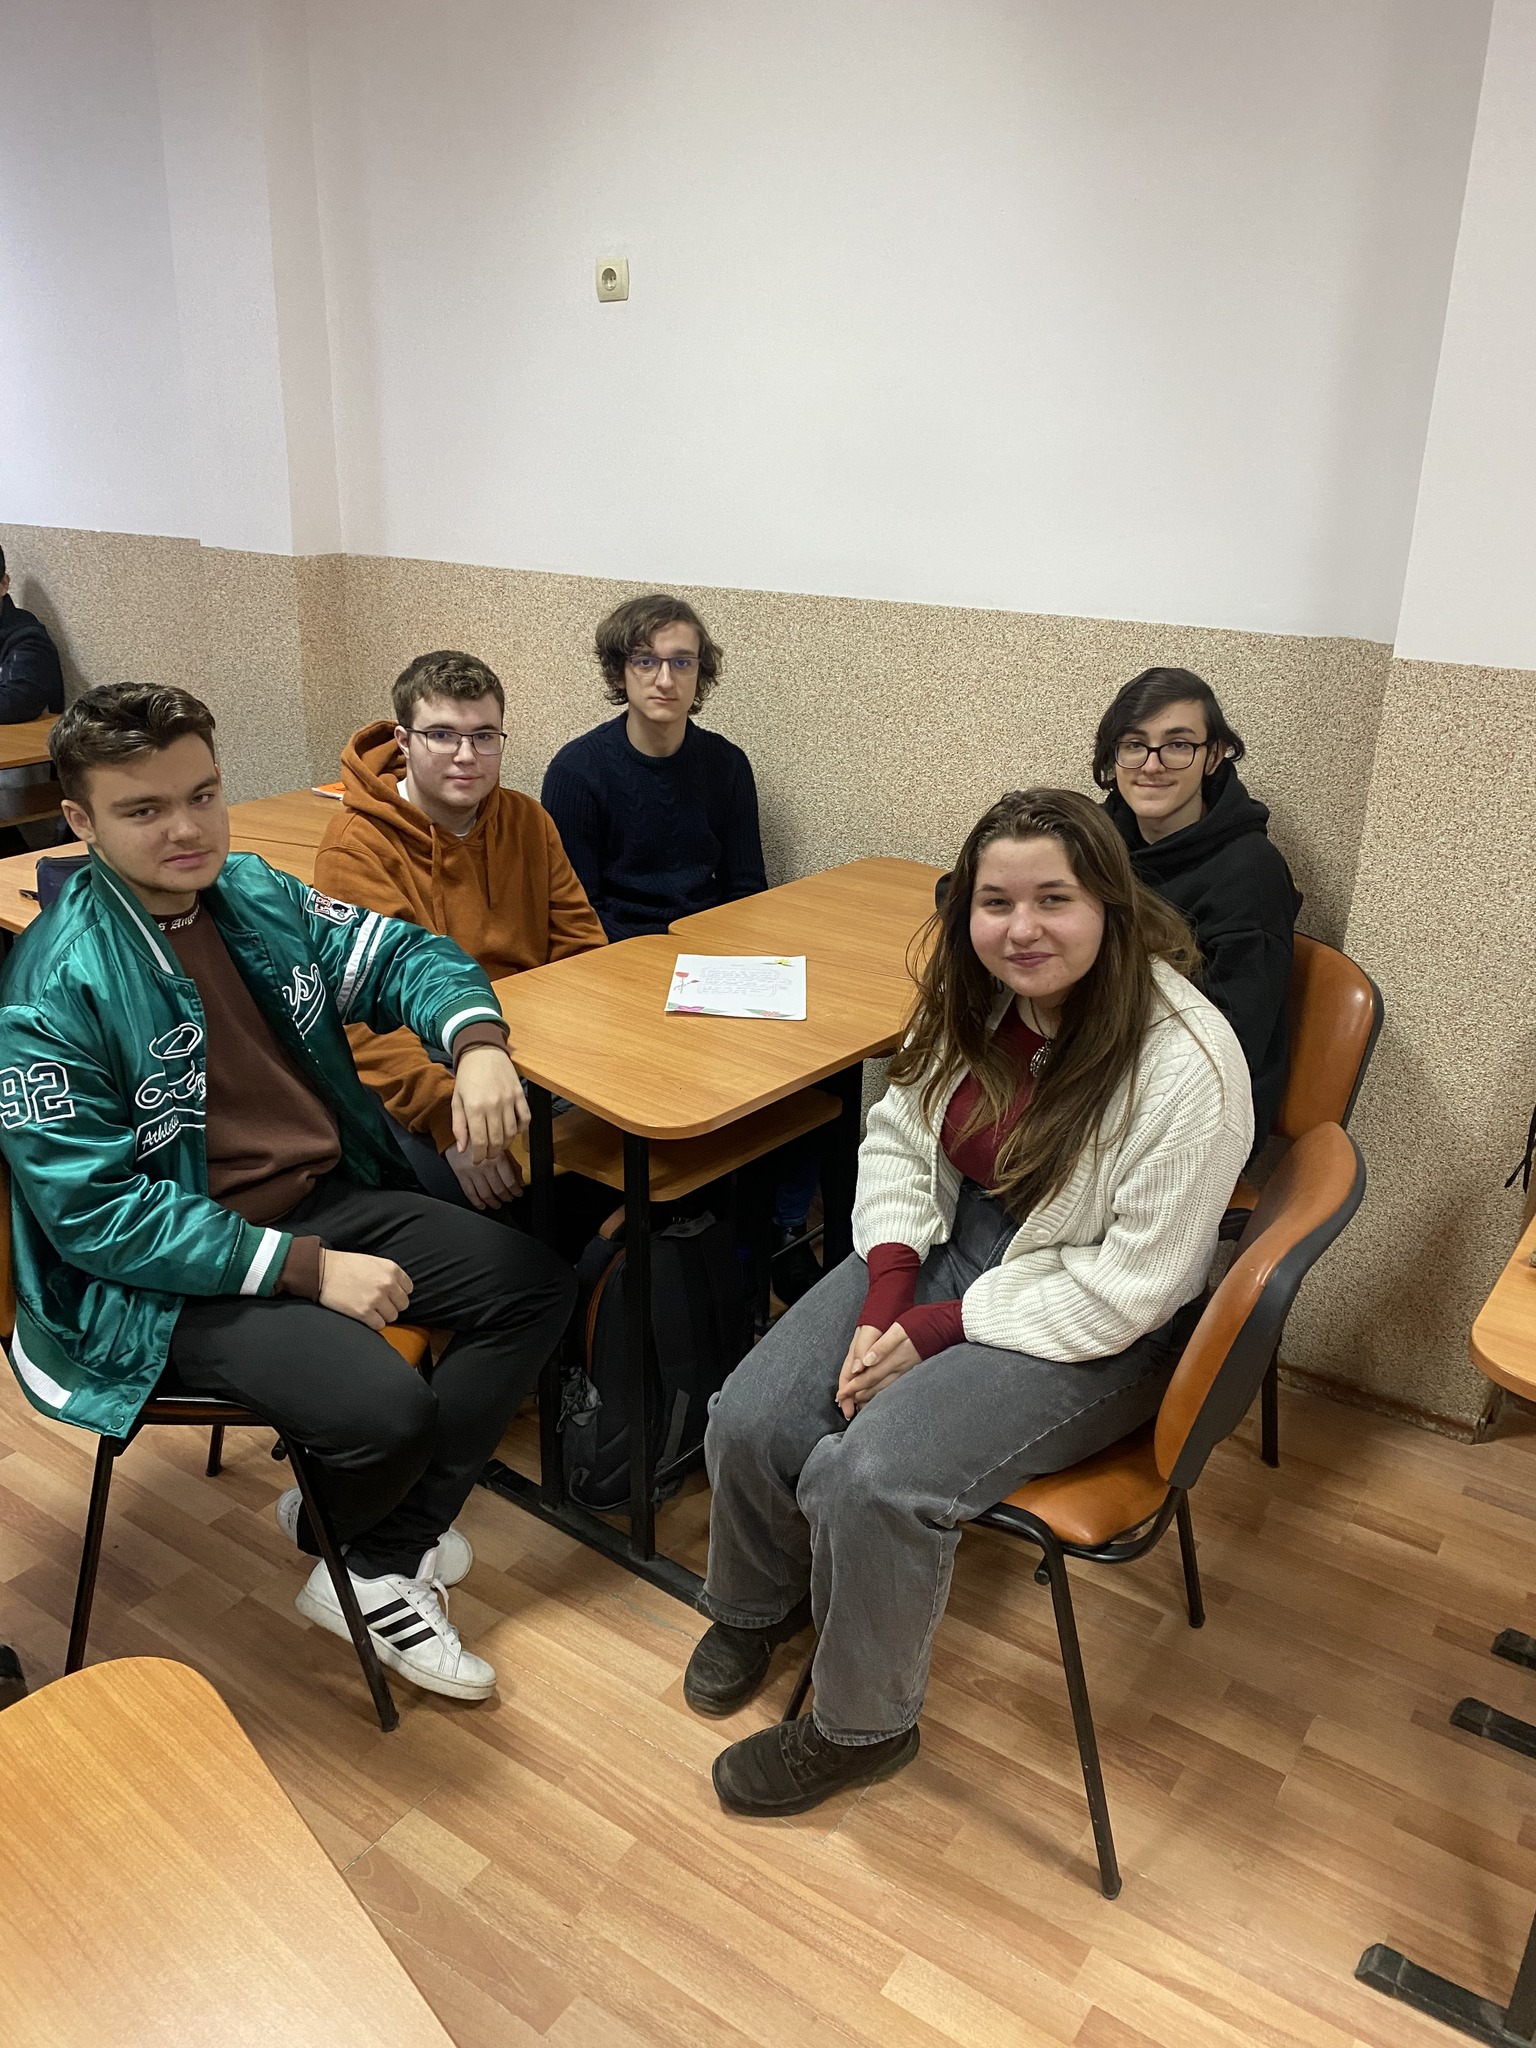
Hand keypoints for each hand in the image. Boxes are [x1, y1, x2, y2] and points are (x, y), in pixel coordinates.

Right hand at [318, 1250, 412, 1330]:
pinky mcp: (364, 1312)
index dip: (398, 1293)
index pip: (408, 1289)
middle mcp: (387, 1284)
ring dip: (382, 1315)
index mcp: (391, 1269)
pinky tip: (363, 1315)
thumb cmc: (346, 1265)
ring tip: (369, 1308)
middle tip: (378, 1303)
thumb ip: (389, 1274)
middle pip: (403, 1304)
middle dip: (392, 1305)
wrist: (322, 1270)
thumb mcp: (374, 1262)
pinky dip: (373, 1323)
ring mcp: (376, 1299)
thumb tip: (400, 1290)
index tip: (388, 1294)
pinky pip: (379, 1325)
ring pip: (392, 1316)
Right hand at [446, 1142, 523, 1209]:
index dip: (516, 1191)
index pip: (510, 1181)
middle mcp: (485, 1166)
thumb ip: (513, 1164)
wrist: (461, 1134)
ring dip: (493, 1203)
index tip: (518, 1194)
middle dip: (506, 1197)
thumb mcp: (501, 1148)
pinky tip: (482, 1205)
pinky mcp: (461, 1175)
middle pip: (498, 1189)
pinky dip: (477, 1202)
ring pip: (485, 1194)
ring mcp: (472, 1172)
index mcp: (498, 1158)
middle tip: (509, 1199)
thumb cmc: (483, 1140)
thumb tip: (520, 1182)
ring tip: (497, 1204)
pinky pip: (470, 1193)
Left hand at [451, 1044, 529, 1164]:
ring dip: (506, 1144)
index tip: (477, 1160)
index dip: (479, 1156)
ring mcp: (509, 1100)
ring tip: (499, 1146)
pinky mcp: (520, 1094)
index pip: (480, 1141)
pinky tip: (513, 1132)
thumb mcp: (457, 1100)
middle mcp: (493, 1106)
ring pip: (512, 1133)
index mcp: (474, 1108)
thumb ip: (459, 1126)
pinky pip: (525, 1118)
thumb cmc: (467, 1076)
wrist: (483, 1050)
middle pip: (497, 1141)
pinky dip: (521, 1129)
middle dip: (492, 1153)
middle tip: (488, 1156)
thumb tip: (463, 1149)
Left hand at [835, 1323, 920, 1417]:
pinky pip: (894, 1385)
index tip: (841, 1395)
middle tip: (844, 1403)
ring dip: (870, 1396)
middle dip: (858, 1395)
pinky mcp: (914, 1369)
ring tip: (858, 1403)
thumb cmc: (923, 1323)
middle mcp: (900, 1368)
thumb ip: (882, 1346)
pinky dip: (883, 1392)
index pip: (869, 1377)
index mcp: (893, 1359)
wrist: (948, 1326)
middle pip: (875, 1386)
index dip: (853, 1387)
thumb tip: (865, 1362)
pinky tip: (880, 1393)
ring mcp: (908, 1370)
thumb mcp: (899, 1328)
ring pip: (885, 1388)